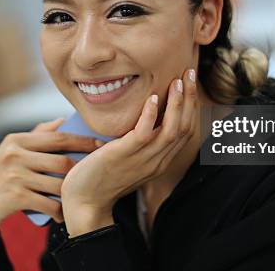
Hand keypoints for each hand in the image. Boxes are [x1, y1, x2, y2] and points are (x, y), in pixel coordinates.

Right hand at [0, 118, 99, 259]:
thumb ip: (36, 135)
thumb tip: (62, 120)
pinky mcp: (14, 197)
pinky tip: (63, 214)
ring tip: (78, 197)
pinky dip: (58, 211)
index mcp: (17, 140)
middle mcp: (14, 155)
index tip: (101, 145)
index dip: (83, 141)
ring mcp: (14, 176)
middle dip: (81, 169)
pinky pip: (47, 203)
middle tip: (93, 175)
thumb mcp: (12, 150)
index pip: (58, 137)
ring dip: (70, 194)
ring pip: (57, 184)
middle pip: (61, 160)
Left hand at [60, 68, 197, 235]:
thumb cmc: (101, 177)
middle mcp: (157, 161)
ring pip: (171, 130)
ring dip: (177, 103)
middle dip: (190, 98)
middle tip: (190, 73)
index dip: (191, 106)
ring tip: (178, 81)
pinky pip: (144, 134)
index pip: (185, 131)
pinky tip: (152, 97)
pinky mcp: (123, 156)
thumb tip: (140, 115)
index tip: (189, 83)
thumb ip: (137, 140)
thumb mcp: (127, 157)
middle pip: (184, 127)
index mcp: (160, 161)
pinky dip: (150, 114)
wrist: (84, 201)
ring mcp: (142, 160)